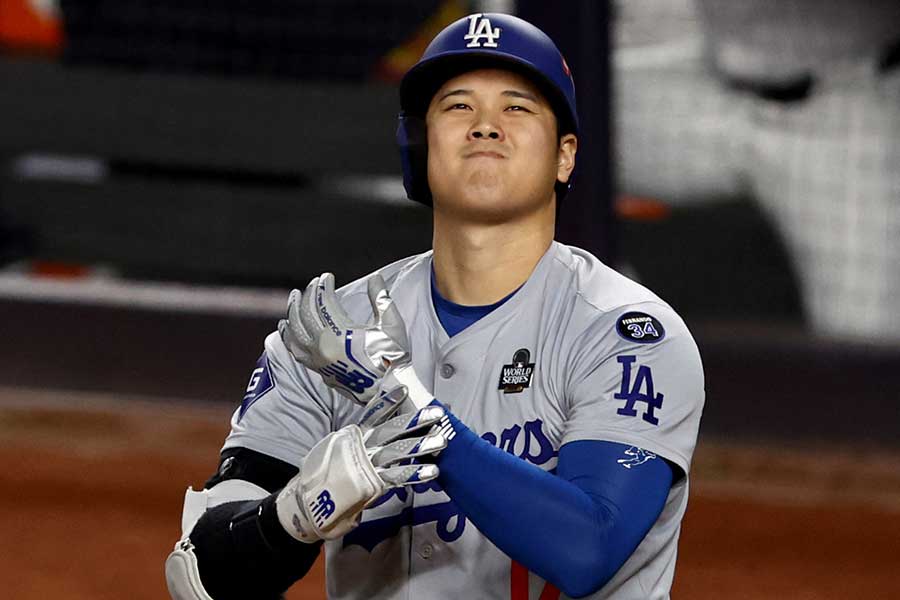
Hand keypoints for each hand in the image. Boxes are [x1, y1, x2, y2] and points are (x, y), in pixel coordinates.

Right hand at [275, 385, 446, 541]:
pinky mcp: (372, 483)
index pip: (373, 414)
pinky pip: (398, 476)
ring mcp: (368, 464)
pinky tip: (433, 471)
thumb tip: (372, 432)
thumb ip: (357, 441)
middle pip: (393, 429)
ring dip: (422, 446)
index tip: (404, 389)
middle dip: (416, 420)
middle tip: (437, 413)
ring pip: (399, 451)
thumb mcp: (338, 449)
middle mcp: (362, 446)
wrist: (310, 499)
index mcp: (355, 436)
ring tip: (442, 441)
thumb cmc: (327, 474)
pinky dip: (416, 473)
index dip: (388, 401)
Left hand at [278, 273, 409, 404]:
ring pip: (295, 332)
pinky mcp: (318, 370)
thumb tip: (375, 277)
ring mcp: (318, 360)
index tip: (327, 277)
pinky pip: (295, 351)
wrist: (389, 391)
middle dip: (308, 295)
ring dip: (292, 312)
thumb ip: (381, 299)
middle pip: (306, 314)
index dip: (324, 287)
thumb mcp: (391, 325)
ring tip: (295, 298)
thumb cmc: (392, 357)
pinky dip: (287, 336)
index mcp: (340, 334)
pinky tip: (285, 327)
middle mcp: (324, 347)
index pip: (324, 303)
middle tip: (313, 284)